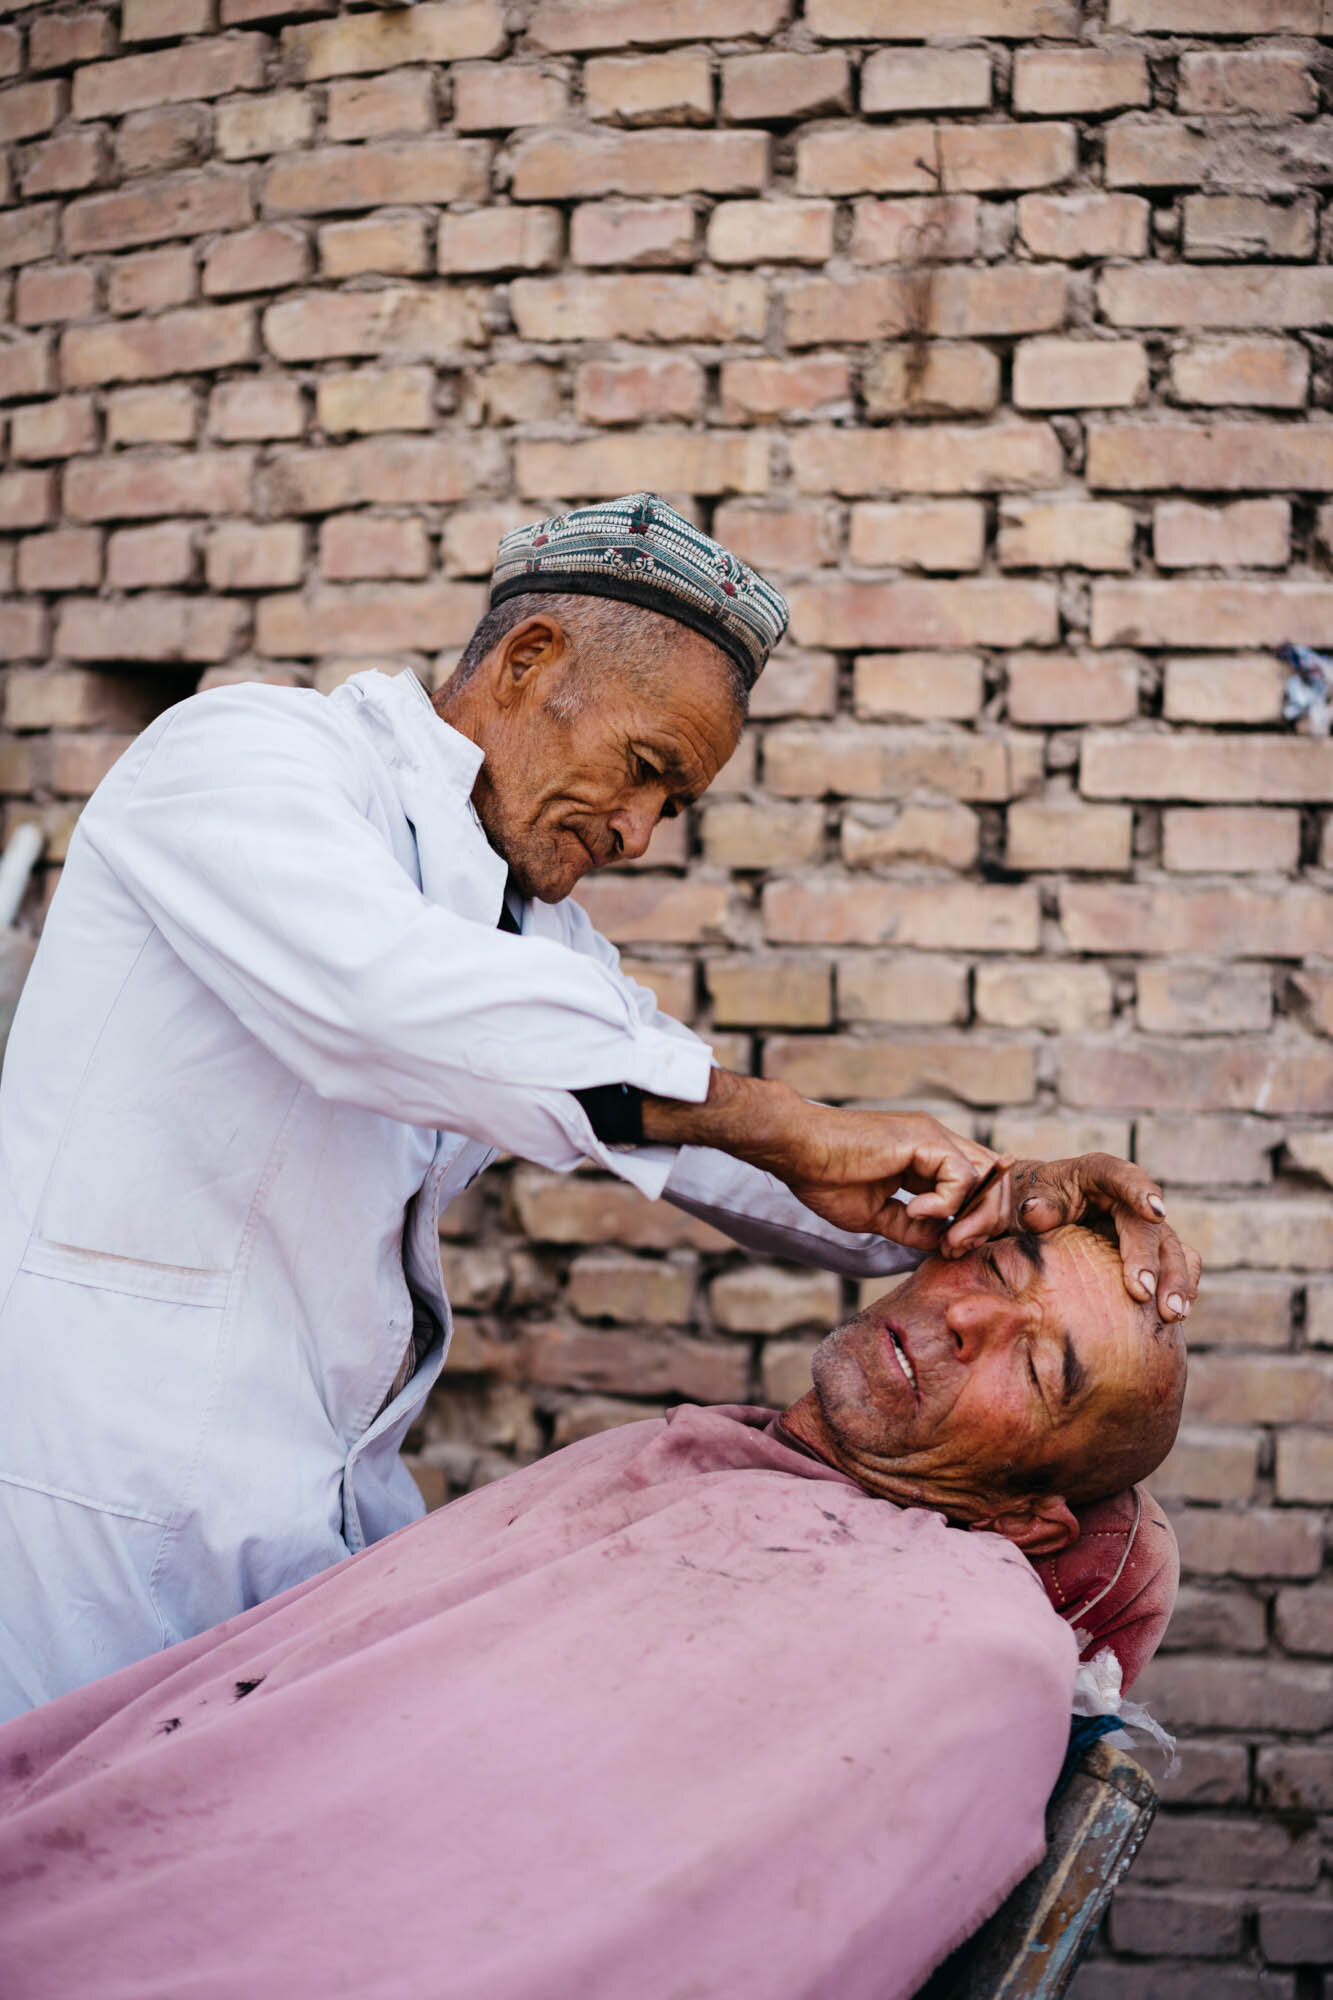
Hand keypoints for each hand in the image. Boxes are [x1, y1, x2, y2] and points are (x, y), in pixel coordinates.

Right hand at [640, 1071, 1013, 1250]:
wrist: (798, 1152)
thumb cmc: (825, 1178)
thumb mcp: (878, 1214)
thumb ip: (914, 1227)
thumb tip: (945, 1244)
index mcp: (925, 1157)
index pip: (976, 1184)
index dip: (974, 1218)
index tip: (951, 1248)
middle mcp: (936, 1143)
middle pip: (991, 1178)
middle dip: (984, 1220)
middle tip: (956, 1247)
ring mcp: (932, 1137)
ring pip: (986, 1176)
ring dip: (972, 1216)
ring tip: (946, 1239)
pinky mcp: (925, 1138)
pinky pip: (961, 1175)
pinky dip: (946, 1202)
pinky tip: (916, 1211)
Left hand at [943, 1152, 1198, 1321]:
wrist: (1028, 1218)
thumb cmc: (1022, 1205)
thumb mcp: (1020, 1201)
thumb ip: (1030, 1207)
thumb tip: (1035, 1211)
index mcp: (1095, 1174)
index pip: (1121, 1175)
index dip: (1140, 1191)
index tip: (1154, 1212)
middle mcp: (1126, 1198)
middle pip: (1147, 1224)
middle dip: (1149, 1258)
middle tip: (1141, 1293)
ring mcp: (1141, 1226)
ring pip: (1170, 1248)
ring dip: (1174, 1280)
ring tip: (1172, 1315)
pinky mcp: (1149, 1252)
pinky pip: (1174, 1265)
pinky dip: (1180, 1287)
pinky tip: (1177, 1316)